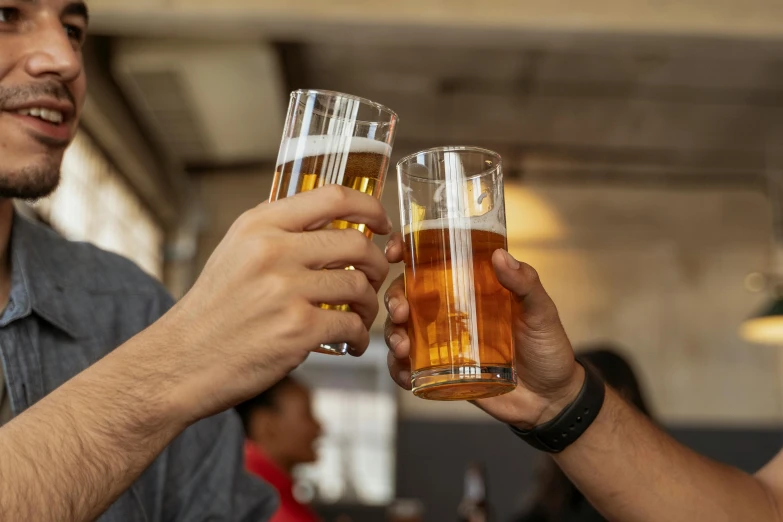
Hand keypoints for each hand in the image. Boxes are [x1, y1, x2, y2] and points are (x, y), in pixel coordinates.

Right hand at [153, 185, 390, 422]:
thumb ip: (277, 233)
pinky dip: (360, 336)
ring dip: (369, 304)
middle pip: (356, 244)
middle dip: (377, 263)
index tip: (382, 224)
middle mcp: (272, 252)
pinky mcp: (298, 330)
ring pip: (359, 286)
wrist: (180, 363)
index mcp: (259, 225)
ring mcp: (286, 291)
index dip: (370, 207)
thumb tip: (329, 219)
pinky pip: (352, 325)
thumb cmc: (213, 310)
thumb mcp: (235, 252)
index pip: (333, 196)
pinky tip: (352, 342)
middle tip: (375, 278)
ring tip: (360, 316)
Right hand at [384, 232, 583, 428]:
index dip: (406, 250)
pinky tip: (406, 375)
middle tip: (402, 311)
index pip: (432, 260)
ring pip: (402, 328)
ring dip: (393, 334)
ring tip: (403, 348)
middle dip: (394, 298)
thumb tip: (500, 256)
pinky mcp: (440, 370)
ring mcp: (443, 339)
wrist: (551, 399)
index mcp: (471, 285)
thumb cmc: (548, 349)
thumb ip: (525, 284)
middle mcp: (451, 308)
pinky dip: (398, 369)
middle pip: (407, 293)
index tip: (395, 253)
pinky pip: (408, 366)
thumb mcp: (542, 311)